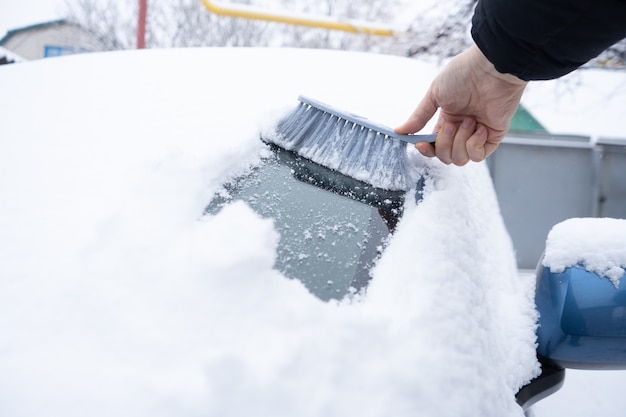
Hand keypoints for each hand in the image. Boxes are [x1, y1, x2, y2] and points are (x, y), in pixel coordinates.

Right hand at [395, 45, 527, 165]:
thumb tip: (399, 131)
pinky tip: (480, 127)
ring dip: (460, 142)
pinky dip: (474, 144)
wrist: (491, 69)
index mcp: (447, 120)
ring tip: (469, 121)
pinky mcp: (493, 137)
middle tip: (450, 125)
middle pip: (445, 156)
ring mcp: (477, 134)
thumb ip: (419, 117)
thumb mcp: (434, 95)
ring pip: (460, 159)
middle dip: (444, 144)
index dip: (426, 149)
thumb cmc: (463, 74)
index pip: (434, 146)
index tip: (420, 144)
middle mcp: (461, 130)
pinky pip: (478, 156)